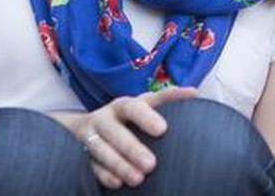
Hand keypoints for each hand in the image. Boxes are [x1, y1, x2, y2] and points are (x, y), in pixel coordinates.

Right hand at [72, 87, 197, 188]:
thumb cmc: (128, 117)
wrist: (86, 128)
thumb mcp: (143, 105)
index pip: (133, 107)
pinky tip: (117, 183)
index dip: (146, 117)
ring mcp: (90, 137)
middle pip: (115, 131)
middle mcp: (104, 118)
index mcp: (123, 106)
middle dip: (131, 148)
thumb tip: (194, 92)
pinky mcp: (80, 154)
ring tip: (138, 179)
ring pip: (100, 149)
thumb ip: (166, 99)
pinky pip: (89, 165)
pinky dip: (103, 174)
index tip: (162, 129)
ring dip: (118, 164)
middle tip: (151, 164)